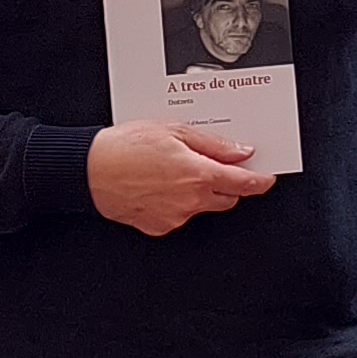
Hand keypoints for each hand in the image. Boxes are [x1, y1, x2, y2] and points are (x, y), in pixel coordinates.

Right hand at [89, 121, 276, 235]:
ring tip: (174, 171)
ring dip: (199, 193)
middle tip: (215, 166)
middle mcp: (191, 201)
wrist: (89, 171)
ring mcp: (175, 217)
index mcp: (199, 174)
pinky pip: (179, 215)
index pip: (244, 183)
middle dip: (228, 185)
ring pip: (202, 208)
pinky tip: (159, 186)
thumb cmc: (125, 147)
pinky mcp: (159, 226)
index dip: (260, 181)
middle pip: (227, 198)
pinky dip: (176, 203)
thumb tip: (241, 151)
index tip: (267, 178)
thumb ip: (213, 144)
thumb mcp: (174, 131)